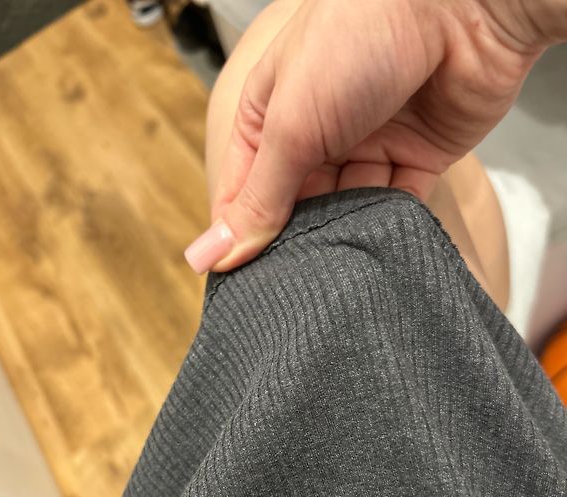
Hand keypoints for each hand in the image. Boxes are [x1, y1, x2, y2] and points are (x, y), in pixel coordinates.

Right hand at [184, 0, 551, 273]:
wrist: (460, 2)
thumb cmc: (359, 34)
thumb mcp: (291, 122)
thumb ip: (259, 195)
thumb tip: (216, 253)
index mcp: (272, 113)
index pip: (243, 189)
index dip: (237, 234)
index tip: (234, 280)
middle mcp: (318, 130)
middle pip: (295, 205)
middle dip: (293, 240)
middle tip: (289, 287)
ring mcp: (368, 143)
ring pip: (346, 209)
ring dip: (342, 234)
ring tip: (334, 266)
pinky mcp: (417, 155)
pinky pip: (396, 204)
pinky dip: (388, 225)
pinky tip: (378, 244)